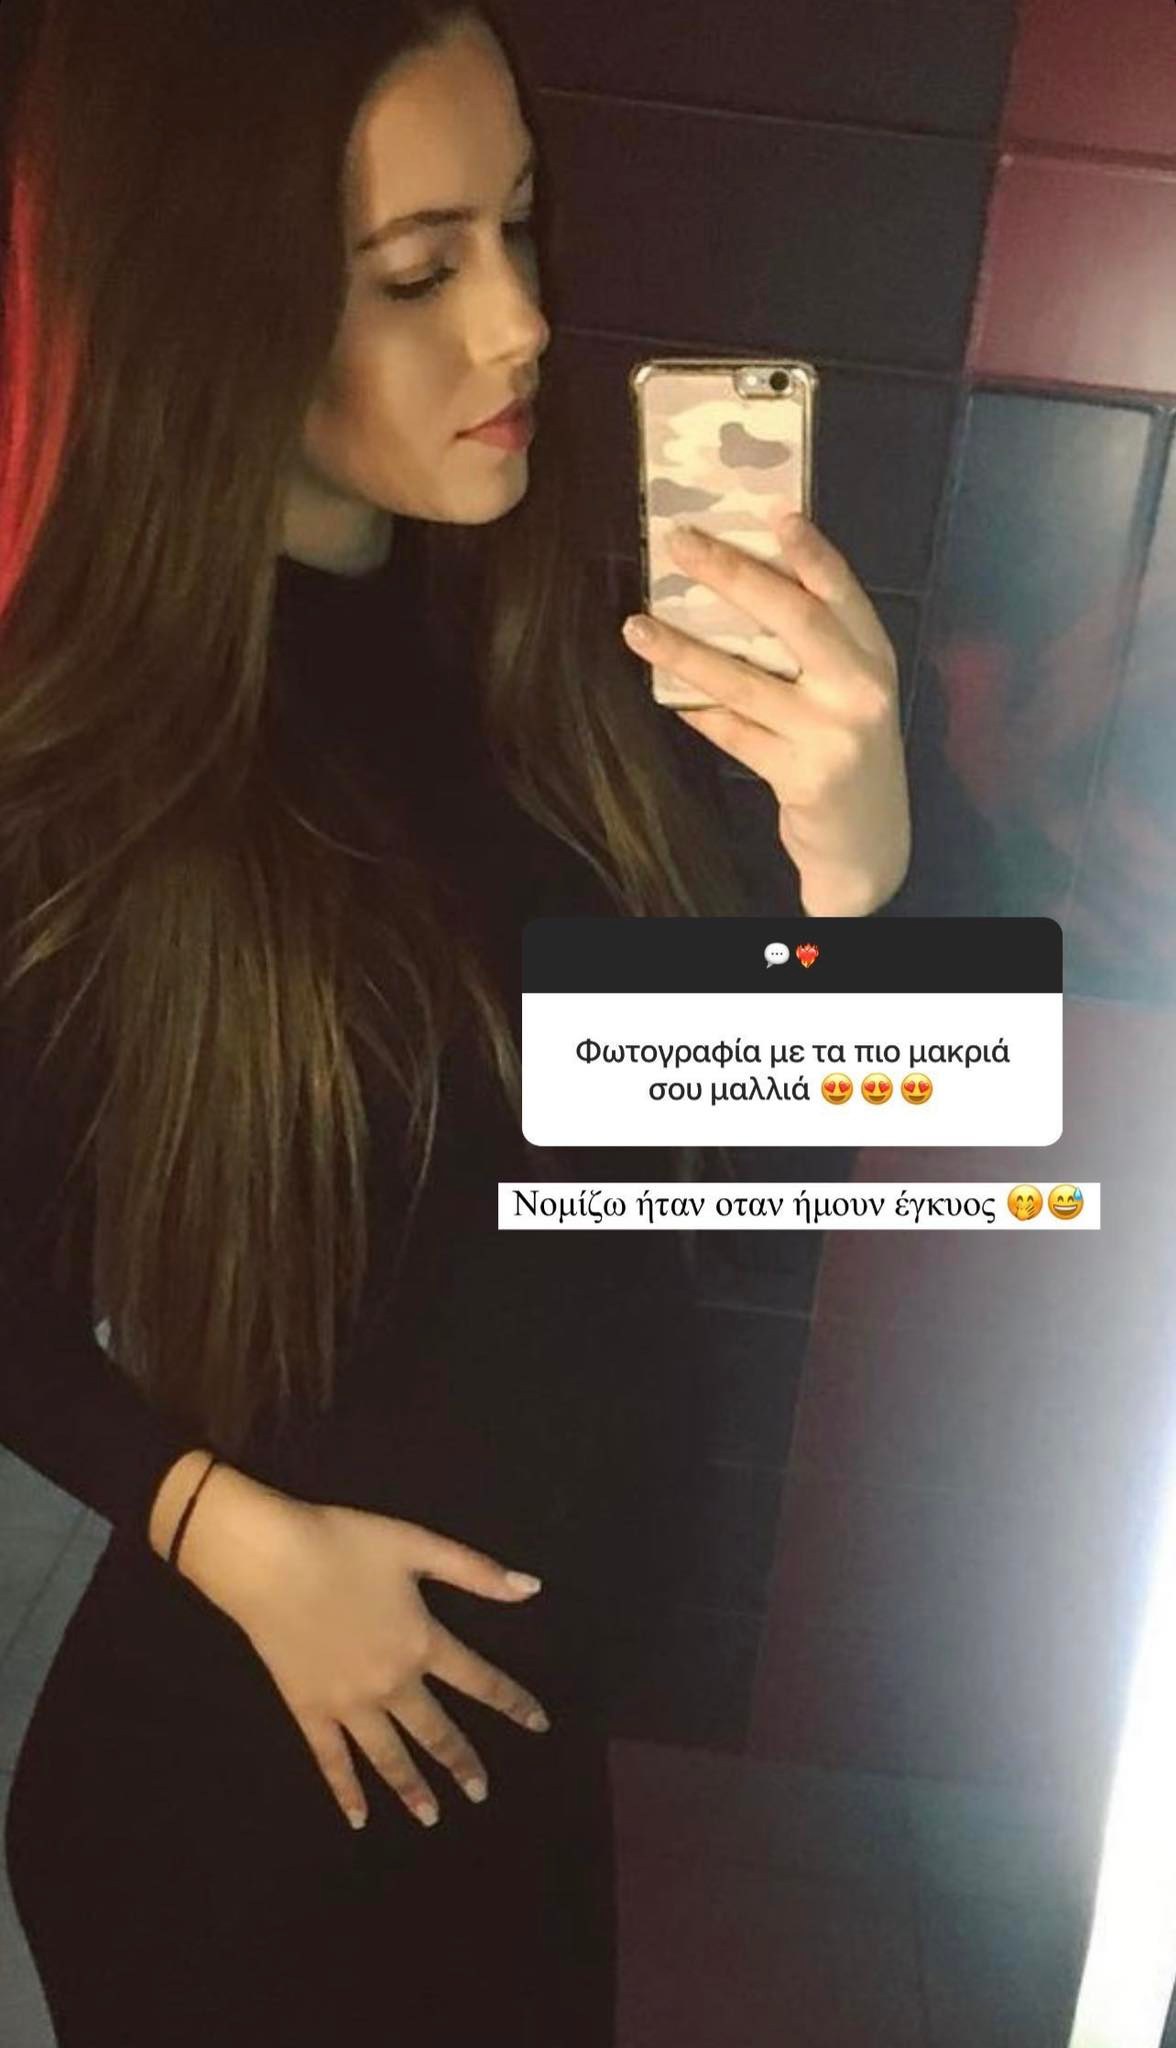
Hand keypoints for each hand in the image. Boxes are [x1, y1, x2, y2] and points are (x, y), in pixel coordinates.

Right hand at [176, 1469, 551, 1833]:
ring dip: (412, 1788)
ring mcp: (348, 1704)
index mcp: (423, 1643)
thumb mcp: (417, 1545)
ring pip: (389, 1757)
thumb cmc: (344, 1544)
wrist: (270, 1559)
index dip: (513, 1702)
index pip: (480, 1680)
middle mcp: (392, 1684)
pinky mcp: (308, 1710)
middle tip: (480, 1792)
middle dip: (461, 1762)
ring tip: (431, 1817)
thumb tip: (533, 1589)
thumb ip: (476, 1571)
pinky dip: (346, 1792)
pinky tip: (359, 1819)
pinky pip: (331, 1761)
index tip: (540, 1724)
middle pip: (436, 1731)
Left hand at [621, 510, 910, 915]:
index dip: (809, 549)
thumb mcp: (850, 693)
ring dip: (684, 650)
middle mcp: (860, 690)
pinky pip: (732, 732)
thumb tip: (742, 582)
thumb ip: (818, 646)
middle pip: (794, 619)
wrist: (868, 845)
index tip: (771, 510)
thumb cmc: (848, 751)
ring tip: (636, 626)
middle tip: (681, 544)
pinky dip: (697, 710)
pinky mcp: (800, 777)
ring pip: (744, 680)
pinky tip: (664, 691)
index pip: (843, 591)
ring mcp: (831, 736)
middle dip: (734, 575)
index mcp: (876, 658)